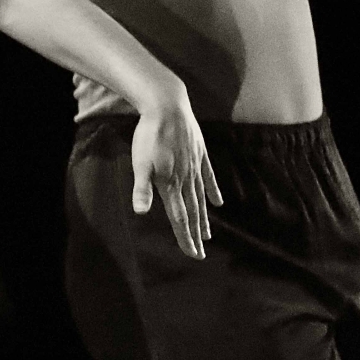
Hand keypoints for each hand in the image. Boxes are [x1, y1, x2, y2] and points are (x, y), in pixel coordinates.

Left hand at [130, 100, 223, 258]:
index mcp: (170, 183)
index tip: (192, 253)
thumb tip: (141, 212)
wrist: (166, 106)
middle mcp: (185, 179)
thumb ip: (142, 188)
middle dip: (195, 234)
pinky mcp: (199, 154)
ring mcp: (194, 166)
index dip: (185, 237)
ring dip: (203, 217)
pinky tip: (218, 203)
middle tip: (200, 253)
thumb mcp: (140, 163)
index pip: (179, 217)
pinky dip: (213, 191)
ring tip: (208, 235)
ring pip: (200, 198)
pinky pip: (208, 177)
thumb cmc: (149, 136)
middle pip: (192, 212)